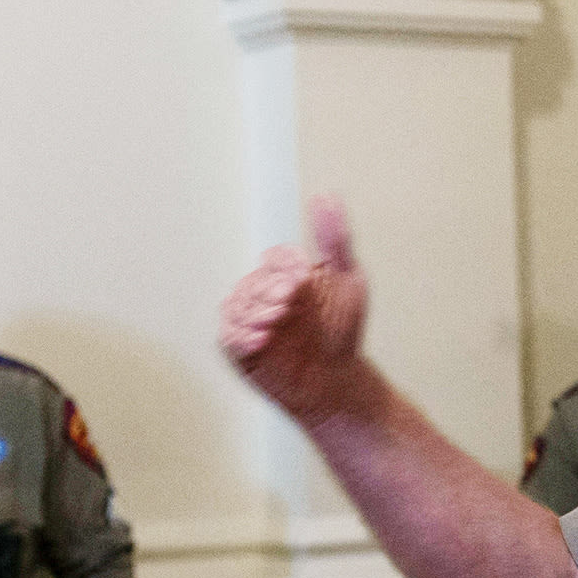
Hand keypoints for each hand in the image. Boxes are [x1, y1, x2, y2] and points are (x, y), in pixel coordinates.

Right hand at [219, 197, 370, 423]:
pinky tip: (264, 338)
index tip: (304, 281)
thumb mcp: (349, 280)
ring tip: (278, 321)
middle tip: (290, 304)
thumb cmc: (342, 333)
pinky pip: (228, 337)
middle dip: (270, 291)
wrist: (338, 381)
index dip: (286, 267)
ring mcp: (251, 323)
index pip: (275, 259)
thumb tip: (326, 196)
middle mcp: (265, 296)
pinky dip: (242, 335)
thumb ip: (335, 239)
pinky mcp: (241, 351)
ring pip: (236, 306)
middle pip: (253, 281)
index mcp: (287, 276)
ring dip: (256, 312)